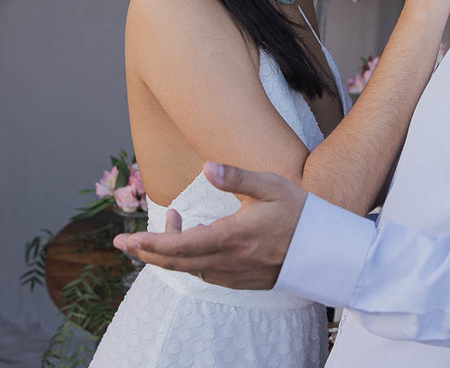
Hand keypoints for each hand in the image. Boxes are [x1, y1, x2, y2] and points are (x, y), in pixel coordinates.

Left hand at [112, 162, 306, 289]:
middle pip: (176, 263)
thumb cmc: (299, 212)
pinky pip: (206, 274)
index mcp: (232, 237)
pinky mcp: (243, 281)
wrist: (326, 248)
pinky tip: (193, 241)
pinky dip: (189, 260)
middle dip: (146, 252)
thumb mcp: (270, 186)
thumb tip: (207, 167)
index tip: (126, 239)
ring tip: (169, 222)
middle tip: (123, 243)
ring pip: (190, 269)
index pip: (179, 246)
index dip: (149, 243)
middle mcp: (229, 261)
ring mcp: (235, 274)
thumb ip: (236, 177)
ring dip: (170, 251)